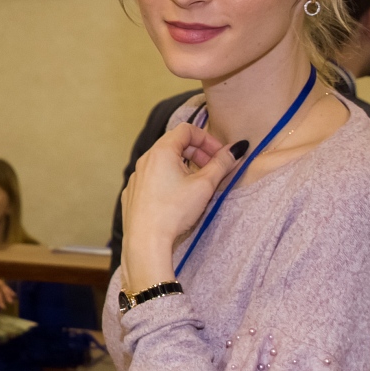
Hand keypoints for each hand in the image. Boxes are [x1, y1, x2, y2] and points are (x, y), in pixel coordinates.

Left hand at [119, 121, 238, 291]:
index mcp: (161, 151)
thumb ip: (221, 163)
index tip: (220, 155)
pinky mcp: (133, 193)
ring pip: (163, 162)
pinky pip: (153, 178)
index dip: (207, 139)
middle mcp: (144, 160)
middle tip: (212, 168)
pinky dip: (169, 179)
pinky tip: (178, 197)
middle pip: (174, 144)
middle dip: (197, 153)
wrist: (146, 240)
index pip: (186, 130)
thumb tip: (236, 149)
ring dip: (184, 166)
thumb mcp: (205, 185)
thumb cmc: (174, 211)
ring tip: (198, 184)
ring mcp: (136, 177)